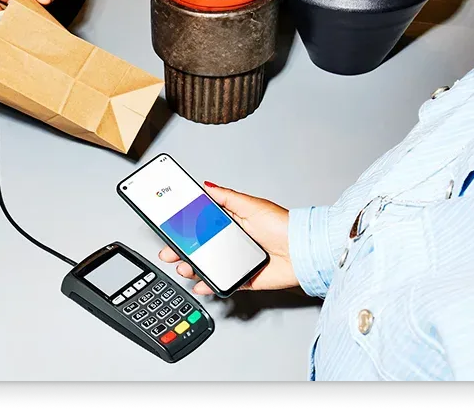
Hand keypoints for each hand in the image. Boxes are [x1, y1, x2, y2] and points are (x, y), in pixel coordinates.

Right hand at [158, 181, 298, 294]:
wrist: (303, 252)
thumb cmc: (284, 226)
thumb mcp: (251, 205)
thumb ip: (226, 198)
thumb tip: (207, 186)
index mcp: (233, 223)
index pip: (203, 225)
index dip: (185, 228)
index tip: (171, 230)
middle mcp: (234, 242)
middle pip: (201, 247)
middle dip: (182, 250)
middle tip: (170, 252)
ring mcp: (237, 261)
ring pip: (208, 266)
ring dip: (192, 268)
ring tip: (185, 267)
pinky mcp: (245, 278)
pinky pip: (223, 283)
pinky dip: (210, 286)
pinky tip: (201, 284)